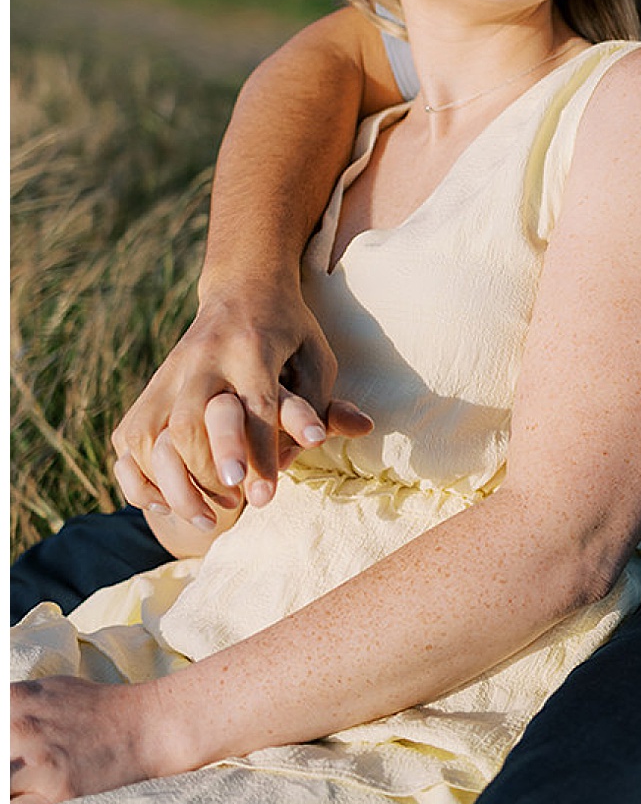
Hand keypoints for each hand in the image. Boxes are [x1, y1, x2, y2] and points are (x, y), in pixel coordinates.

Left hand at [10, 675, 179, 803]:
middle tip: (10, 778)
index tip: (1, 762)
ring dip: (5, 794)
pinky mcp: (57, 796)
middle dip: (0, 774)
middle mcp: (18, 730)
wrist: (148, 726)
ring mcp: (37, 764)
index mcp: (11, 701)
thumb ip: (9, 708)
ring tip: (19, 791)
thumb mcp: (44, 690)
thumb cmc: (96, 708)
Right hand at [110, 285, 370, 524]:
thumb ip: (326, 401)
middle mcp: (203, 357)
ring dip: (173, 482)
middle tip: (235, 503)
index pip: (253, 405)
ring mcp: (170, 371)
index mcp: (252, 345)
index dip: (258, 453)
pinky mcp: (150, 387)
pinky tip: (165, 501)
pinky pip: (129, 438)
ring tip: (206, 516)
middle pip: (193, 419)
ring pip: (153, 432)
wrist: (242, 286)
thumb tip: (347, 437)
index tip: (264, 497)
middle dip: (208, 469)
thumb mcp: (317, 355)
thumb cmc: (289, 331)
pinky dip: (139, 476)